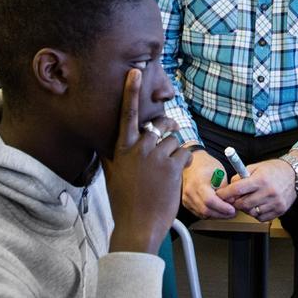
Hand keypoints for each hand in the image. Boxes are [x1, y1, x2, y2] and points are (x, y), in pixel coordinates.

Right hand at [102, 69, 190, 254]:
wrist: (138, 225)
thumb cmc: (125, 202)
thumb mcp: (113, 174)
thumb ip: (116, 155)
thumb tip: (112, 143)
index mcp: (121, 149)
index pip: (126, 115)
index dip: (131, 91)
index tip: (135, 72)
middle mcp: (138, 149)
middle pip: (160, 125)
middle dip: (168, 129)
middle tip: (167, 140)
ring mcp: (155, 157)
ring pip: (174, 140)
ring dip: (175, 151)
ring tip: (166, 170)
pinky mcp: (172, 167)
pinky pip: (185, 152)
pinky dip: (185, 161)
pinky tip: (177, 173)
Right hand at [181, 149, 235, 218]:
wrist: (193, 163)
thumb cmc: (207, 165)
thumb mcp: (220, 173)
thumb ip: (225, 188)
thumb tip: (231, 201)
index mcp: (198, 182)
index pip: (209, 200)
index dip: (222, 207)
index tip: (232, 209)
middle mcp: (189, 192)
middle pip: (206, 210)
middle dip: (221, 214)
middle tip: (232, 212)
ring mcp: (186, 198)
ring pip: (203, 214)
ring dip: (216, 215)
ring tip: (227, 211)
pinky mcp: (186, 203)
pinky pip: (199, 213)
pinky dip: (210, 214)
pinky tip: (217, 210)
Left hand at [218, 159, 296, 220]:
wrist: (295, 174)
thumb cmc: (274, 169)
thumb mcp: (256, 167)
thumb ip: (241, 176)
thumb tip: (229, 186)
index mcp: (261, 179)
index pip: (237, 190)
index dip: (226, 194)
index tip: (220, 195)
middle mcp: (268, 192)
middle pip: (243, 204)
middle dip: (236, 202)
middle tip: (236, 198)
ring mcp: (275, 202)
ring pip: (251, 212)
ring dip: (247, 208)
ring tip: (250, 199)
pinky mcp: (280, 210)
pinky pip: (261, 218)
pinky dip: (256, 213)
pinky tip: (259, 205)